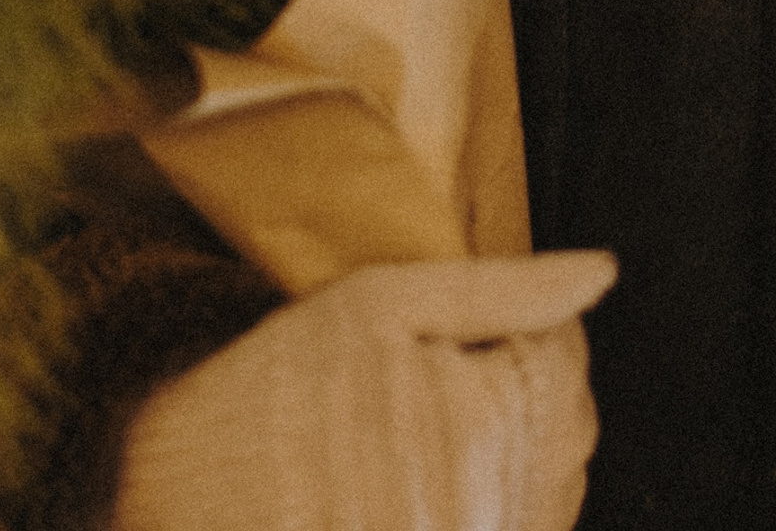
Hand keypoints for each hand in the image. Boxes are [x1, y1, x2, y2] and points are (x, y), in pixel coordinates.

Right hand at [112, 250, 615, 530]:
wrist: (172, 495)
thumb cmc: (276, 386)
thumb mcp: (383, 303)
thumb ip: (504, 287)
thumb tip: (602, 272)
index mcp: (485, 421)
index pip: (566, 364)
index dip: (523, 334)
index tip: (467, 336)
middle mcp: (489, 510)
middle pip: (565, 438)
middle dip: (522, 401)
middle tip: (432, 388)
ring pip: (543, 498)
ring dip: (507, 464)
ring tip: (420, 443)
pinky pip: (507, 530)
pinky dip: (483, 508)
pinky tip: (417, 490)